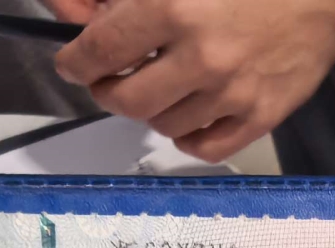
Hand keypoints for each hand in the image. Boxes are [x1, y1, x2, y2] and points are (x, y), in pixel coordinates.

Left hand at [51, 0, 334, 161]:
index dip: (77, 60)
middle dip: (108, 91)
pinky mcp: (259, 117)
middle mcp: (203, 57)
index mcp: (177, 7)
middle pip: (126, 99)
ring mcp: (233, 93)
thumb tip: (80, 13)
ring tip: (164, 86)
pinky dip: (187, 136)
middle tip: (111, 79)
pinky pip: (204, 147)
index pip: (102, 49)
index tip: (74, 63)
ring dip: (152, 109)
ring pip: (163, 125)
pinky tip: (190, 114)